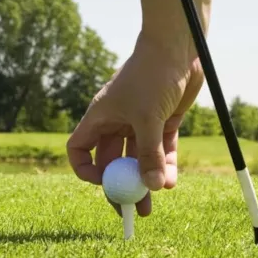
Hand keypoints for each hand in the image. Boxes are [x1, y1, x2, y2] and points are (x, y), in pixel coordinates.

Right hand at [67, 35, 203, 216]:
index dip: (87, 170)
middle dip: (122, 185)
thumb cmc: (152, 75)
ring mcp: (141, 122)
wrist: (178, 47)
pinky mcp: (163, 121)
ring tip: (154, 200)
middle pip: (112, 161)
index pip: (79, 149)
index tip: (104, 184)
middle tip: (132, 210)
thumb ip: (149, 154)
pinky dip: (164, 165)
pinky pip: (161, 150)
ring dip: (146, 179)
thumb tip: (151, 188)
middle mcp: (117, 122)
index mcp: (100, 117)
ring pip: (139, 158)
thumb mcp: (148, 117)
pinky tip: (169, 182)